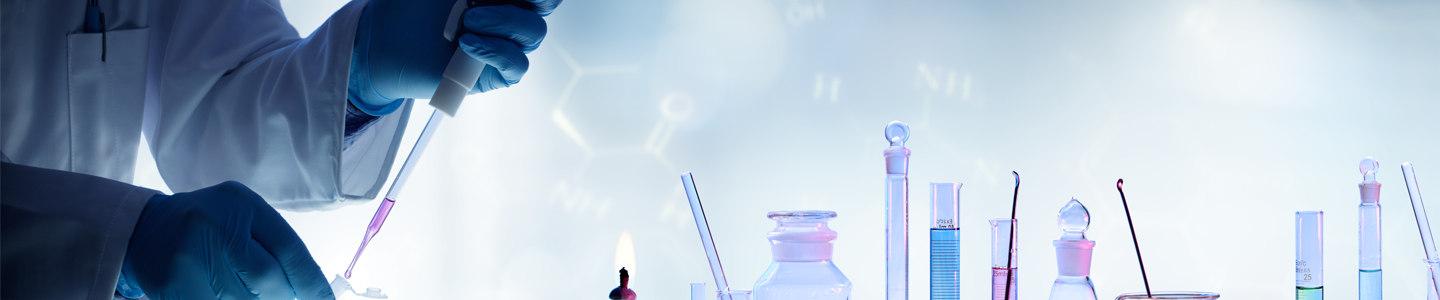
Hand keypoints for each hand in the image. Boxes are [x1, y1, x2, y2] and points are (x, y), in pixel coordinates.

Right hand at [122, 181, 332, 299]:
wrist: (147, 229)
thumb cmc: (210, 224)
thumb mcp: (245, 218)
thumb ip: (275, 247)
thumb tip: (307, 290)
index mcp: (239, 204)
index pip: (288, 249)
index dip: (311, 282)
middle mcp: (213, 226)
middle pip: (266, 281)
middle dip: (282, 296)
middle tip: (283, 295)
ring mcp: (188, 257)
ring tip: (247, 291)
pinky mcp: (170, 286)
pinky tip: (227, 295)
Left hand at [347, 0, 560, 114]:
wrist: (382, 40)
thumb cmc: (410, 6)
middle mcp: (509, 16)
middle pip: (545, 6)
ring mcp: (504, 45)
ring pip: (533, 33)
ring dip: (504, 21)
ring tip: (468, 20)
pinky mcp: (494, 75)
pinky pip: (517, 64)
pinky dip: (496, 50)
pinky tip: (467, 45)